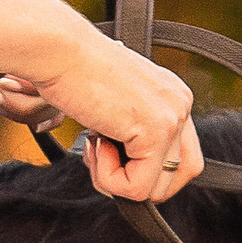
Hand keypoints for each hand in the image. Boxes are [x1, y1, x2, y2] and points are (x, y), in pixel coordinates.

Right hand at [0, 33, 199, 201]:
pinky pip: (136, 189)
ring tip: (96, 148)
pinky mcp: (155, 130)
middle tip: (104, 157)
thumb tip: (133, 174)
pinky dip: (109, 179)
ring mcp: (171, 117)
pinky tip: (96, 145)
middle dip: (136, 182)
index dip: (146, 173)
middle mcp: (179, 105)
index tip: (114, 155)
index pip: (181, 161)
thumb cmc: (75, 74)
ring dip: (118, 181)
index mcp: (173, 98)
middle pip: (176, 179)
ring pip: (156, 190)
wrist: (60, 52)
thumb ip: (136, 135)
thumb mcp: (117, 108)